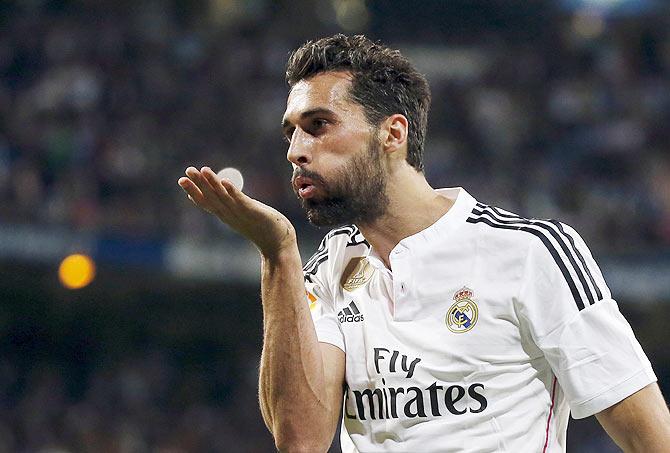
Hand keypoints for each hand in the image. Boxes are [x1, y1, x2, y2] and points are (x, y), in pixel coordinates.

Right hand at [178, 166, 296, 257]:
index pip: (207, 202)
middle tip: (186, 171)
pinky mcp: (253, 212)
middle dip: (198, 184)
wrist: (278, 245)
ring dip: (212, 184)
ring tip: (203, 170)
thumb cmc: (262, 228)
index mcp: (226, 215)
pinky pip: (240, 201)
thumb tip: (223, 192)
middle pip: (211, 198)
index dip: (194, 192)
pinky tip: (224, 181)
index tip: (182, 180)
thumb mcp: (243, 215)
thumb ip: (232, 205)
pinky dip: (232, 191)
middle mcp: (230, 215)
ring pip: (223, 197)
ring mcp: (241, 214)